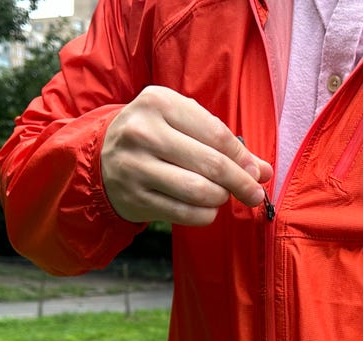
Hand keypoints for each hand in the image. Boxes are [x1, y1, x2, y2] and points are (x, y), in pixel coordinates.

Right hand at [101, 85, 272, 225]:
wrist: (100, 157)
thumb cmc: (152, 136)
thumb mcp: (180, 123)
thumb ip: (221, 141)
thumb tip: (262, 171)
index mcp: (158, 102)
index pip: (217, 134)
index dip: (243, 157)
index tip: (256, 172)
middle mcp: (142, 132)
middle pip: (211, 164)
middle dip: (240, 182)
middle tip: (252, 193)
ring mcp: (134, 166)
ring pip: (199, 190)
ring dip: (220, 198)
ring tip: (221, 196)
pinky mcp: (133, 196)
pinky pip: (182, 212)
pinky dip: (203, 215)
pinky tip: (205, 209)